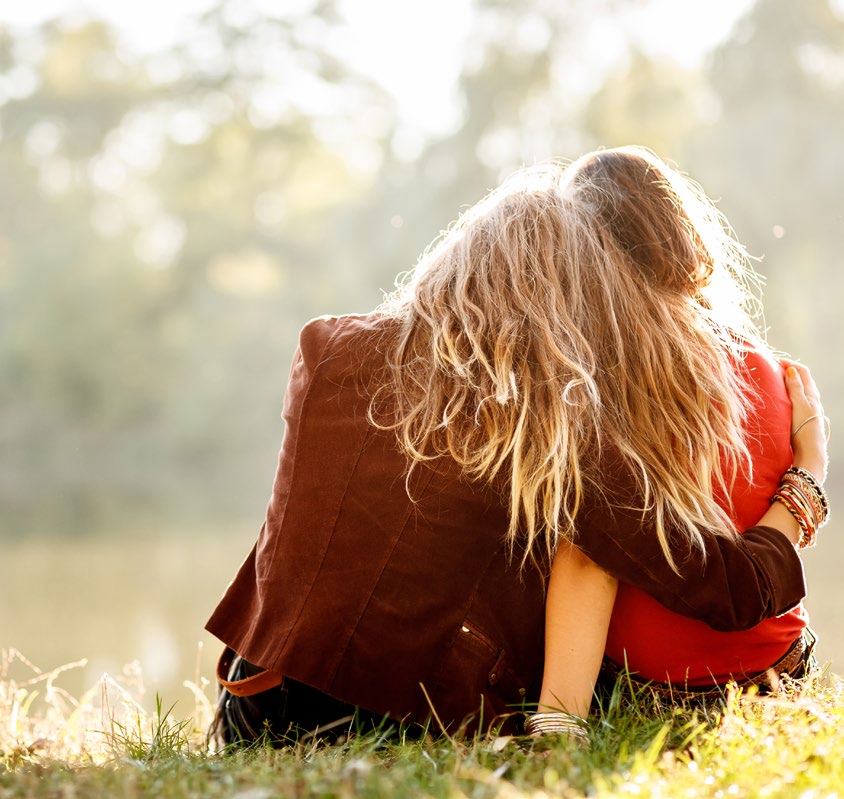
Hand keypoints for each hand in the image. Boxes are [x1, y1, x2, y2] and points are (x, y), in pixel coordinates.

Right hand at [783, 361, 827, 483]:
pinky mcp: (801, 418)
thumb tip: (791, 369)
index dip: (788, 363)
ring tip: (771, 382)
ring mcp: (807, 409)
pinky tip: (777, 401)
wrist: (809, 452)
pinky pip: (794, 400)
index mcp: (811, 394)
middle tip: (770, 369)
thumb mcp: (799, 404)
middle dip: (786, 371)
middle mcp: (811, 399)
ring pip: (797, 390)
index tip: (773, 361)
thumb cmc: (804, 428)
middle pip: (800, 379)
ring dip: (786, 383)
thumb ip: (795, 387)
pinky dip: (786, 394)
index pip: (802, 371)